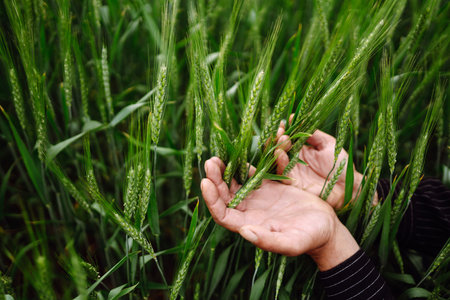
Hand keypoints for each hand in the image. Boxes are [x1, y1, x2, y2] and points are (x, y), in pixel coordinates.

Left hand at [200, 157, 358, 270]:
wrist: (327, 228)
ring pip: (235, 183)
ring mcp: (259, 197)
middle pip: (224, 195)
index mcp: (250, 225)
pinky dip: (244, 164)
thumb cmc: (311, 238)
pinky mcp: (270, 186)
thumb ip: (269, 241)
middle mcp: (249, 211)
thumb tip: (244, 232)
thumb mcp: (292, 242)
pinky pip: (252, 173)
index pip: (222, 214)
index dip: (212, 200)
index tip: (205, 182)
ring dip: (225, 171)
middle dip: (215, 180)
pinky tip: (239, 153)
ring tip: (217, 157)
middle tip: (210, 162)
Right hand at [275, 125, 364, 208]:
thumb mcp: (328, 143)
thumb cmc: (341, 164)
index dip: (283, 130)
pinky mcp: (293, 184)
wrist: (348, 185)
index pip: (288, 138)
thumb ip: (313, 133)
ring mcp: (293, 172)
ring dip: (277, 148)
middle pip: (279, 148)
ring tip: (282, 140)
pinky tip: (280, 154)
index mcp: (302, 150)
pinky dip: (279, 163)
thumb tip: (295, 117)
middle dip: (278, 138)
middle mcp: (294, 160)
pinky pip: (282, 173)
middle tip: (281, 132)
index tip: (282, 123)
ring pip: (277, 160)